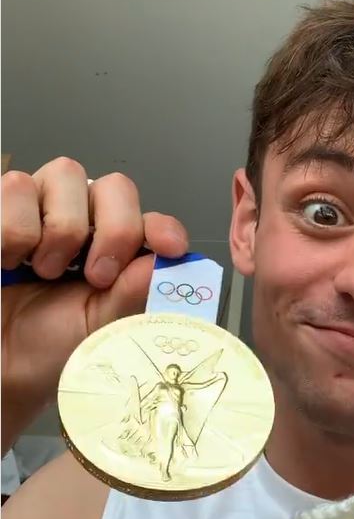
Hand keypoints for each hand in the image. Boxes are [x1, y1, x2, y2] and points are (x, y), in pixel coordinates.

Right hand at [1, 158, 187, 446]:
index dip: (163, 228)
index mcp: (118, 249)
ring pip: (65, 175)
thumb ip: (134, 293)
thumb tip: (169, 262)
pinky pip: (16, 188)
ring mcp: (40, 204)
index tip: (171, 248)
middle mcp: (84, 218)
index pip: (151, 220)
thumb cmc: (47, 344)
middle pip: (116, 186)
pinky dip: (14, 231)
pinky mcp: (1, 205)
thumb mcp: (100, 326)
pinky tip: (8, 259)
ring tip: (43, 271)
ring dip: (60, 230)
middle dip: (114, 230)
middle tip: (96, 276)